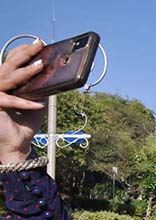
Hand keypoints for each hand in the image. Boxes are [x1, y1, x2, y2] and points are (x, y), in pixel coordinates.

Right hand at [0, 40, 46, 162]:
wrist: (19, 144)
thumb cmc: (26, 123)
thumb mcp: (37, 101)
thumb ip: (40, 87)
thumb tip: (54, 75)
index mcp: (6, 82)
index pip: (11, 61)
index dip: (23, 51)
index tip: (38, 43)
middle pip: (8, 64)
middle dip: (24, 53)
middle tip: (38, 45)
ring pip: (8, 78)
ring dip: (26, 72)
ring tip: (41, 66)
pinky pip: (9, 101)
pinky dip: (25, 103)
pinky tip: (39, 105)